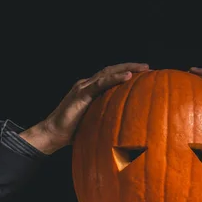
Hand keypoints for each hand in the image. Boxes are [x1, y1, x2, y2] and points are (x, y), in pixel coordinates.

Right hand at [20, 62, 149, 153]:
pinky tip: (128, 77)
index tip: (144, 75)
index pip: (110, 77)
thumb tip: (126, 131)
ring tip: (144, 68)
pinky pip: (100, 84)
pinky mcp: (81, 94)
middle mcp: (86, 85)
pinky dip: (115, 78)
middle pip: (111, 70)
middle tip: (149, 68)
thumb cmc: (73, 133)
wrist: (52, 134)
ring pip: (108, 73)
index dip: (127, 73)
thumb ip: (106, 121)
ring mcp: (83, 88)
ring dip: (127, 69)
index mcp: (90, 91)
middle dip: (131, 67)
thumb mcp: (94, 124)